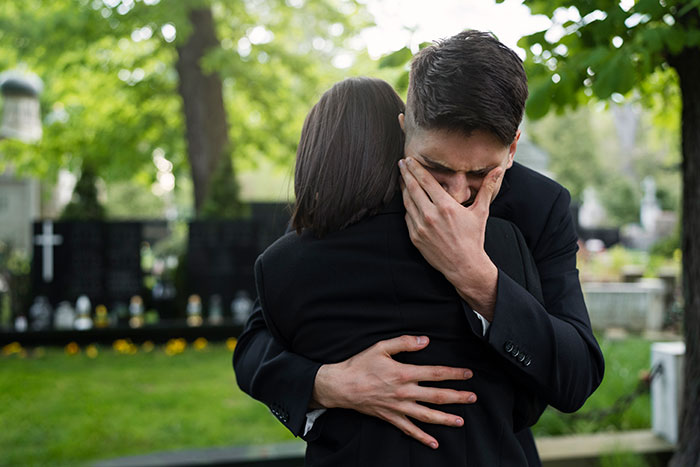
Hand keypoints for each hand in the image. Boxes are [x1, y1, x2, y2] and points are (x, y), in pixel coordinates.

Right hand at [312, 335, 475, 449]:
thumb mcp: (381, 347)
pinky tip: (434, 443)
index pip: (435, 373)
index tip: (468, 374)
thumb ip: (404, 342)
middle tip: (473, 398)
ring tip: (461, 421)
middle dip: (457, 397)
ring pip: (427, 415)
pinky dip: (422, 437)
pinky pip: (410, 430)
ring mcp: (399, 407)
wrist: (341, 386)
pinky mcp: (391, 417)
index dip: (454, 374)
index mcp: (404, 373)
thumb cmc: (360, 365)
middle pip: (437, 396)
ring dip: (446, 418)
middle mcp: (405, 392)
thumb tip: (425, 340)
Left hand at [398, 157, 501, 319]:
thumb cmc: (474, 238)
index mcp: (446, 206)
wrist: (464, 266)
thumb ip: (486, 188)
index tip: (409, 159)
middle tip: (401, 163)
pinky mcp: (415, 237)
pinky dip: (407, 206)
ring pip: (407, 202)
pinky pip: (407, 217)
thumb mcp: (481, 212)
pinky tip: (407, 199)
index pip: (426, 181)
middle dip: (406, 173)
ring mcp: (421, 227)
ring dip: (404, 188)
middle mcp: (431, 215)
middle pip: (413, 188)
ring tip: (402, 179)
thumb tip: (498, 170)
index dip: (416, 168)